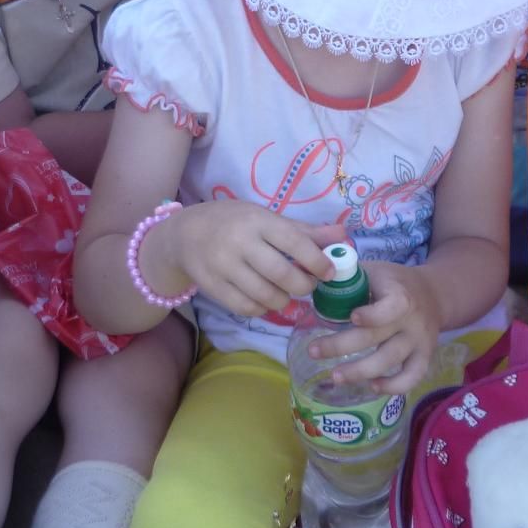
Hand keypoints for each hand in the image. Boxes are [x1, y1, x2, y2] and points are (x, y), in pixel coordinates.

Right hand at [156, 201, 345, 317]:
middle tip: (308, 286)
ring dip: (285, 301)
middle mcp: (239, 242)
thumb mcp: (266, 218)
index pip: (294, 243)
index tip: (329, 272)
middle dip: (303, 286)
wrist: (184, 234)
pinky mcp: (212, 287)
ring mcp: (223, 266)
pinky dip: (263, 309)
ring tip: (288, 294)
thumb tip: (344, 236)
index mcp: (257, 221)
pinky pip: (247, 308)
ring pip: (266, 295)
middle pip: (282, 274)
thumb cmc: (234, 222)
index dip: (317, 261)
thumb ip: (304, 231)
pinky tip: (266, 300)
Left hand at [307, 261, 443, 395]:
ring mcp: (419, 340)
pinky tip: (371, 387)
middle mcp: (411, 320)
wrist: (433, 293)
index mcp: (400, 294)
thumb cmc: (393, 282)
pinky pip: (412, 377)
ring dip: (360, 371)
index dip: (373, 314)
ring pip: (390, 361)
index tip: (352, 317)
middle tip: (314, 351)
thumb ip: (347, 275)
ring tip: (335, 376)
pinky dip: (393, 386)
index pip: (391, 307)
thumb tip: (311, 276)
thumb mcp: (374, 270)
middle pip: (377, 337)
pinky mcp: (425, 356)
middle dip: (342, 346)